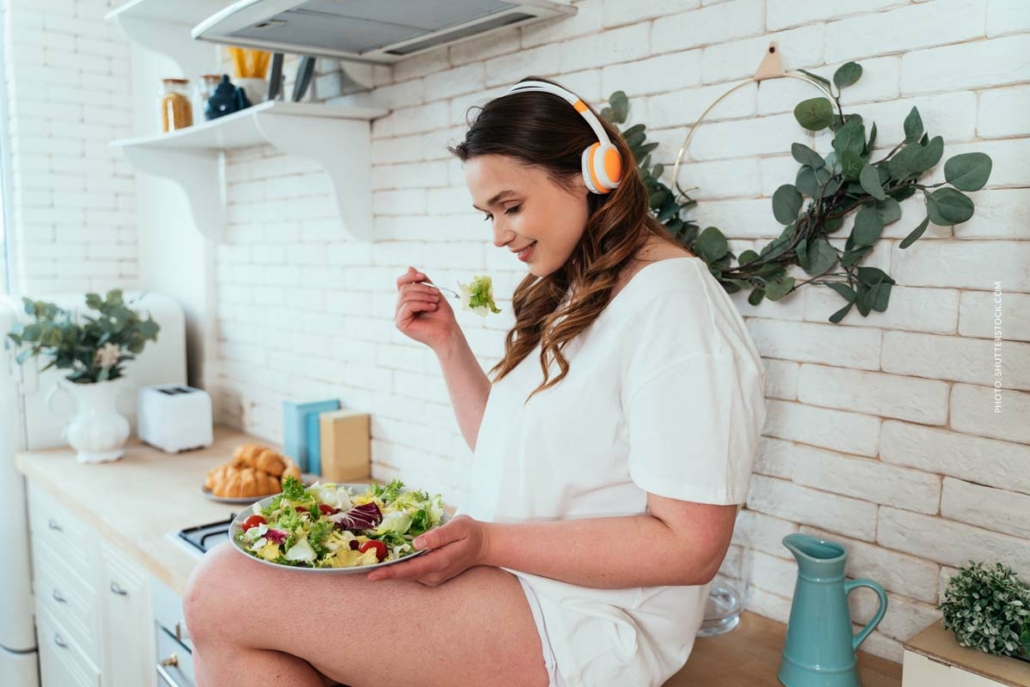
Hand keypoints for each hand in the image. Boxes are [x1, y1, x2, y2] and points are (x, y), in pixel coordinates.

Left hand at [365, 515, 489, 586]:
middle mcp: (435, 574)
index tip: (371, 575)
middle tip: (359, 567)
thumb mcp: (459, 526)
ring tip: (369, 562)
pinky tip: (388, 561)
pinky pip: (412, 573)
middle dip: (383, 572)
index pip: (411, 570)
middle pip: (404, 575)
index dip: (390, 573)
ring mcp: (434, 577)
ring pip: (407, 575)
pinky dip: (399, 568)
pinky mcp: (432, 576)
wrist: (484, 545)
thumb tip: (417, 543)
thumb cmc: (471, 532)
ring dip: (390, 570)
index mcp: (441, 561)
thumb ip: (439, 535)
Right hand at [394, 266, 458, 352]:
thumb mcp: (433, 293)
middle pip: (404, 288)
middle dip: (422, 288)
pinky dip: (421, 304)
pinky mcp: (400, 323)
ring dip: (423, 296)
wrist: (448, 332)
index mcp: (407, 300)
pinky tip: (431, 308)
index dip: (410, 277)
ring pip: (405, 296)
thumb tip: (409, 267)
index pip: (401, 283)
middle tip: (436, 294)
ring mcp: (399, 316)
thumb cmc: (442, 315)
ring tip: (435, 302)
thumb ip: (422, 282)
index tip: (423, 276)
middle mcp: (400, 308)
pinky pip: (407, 306)